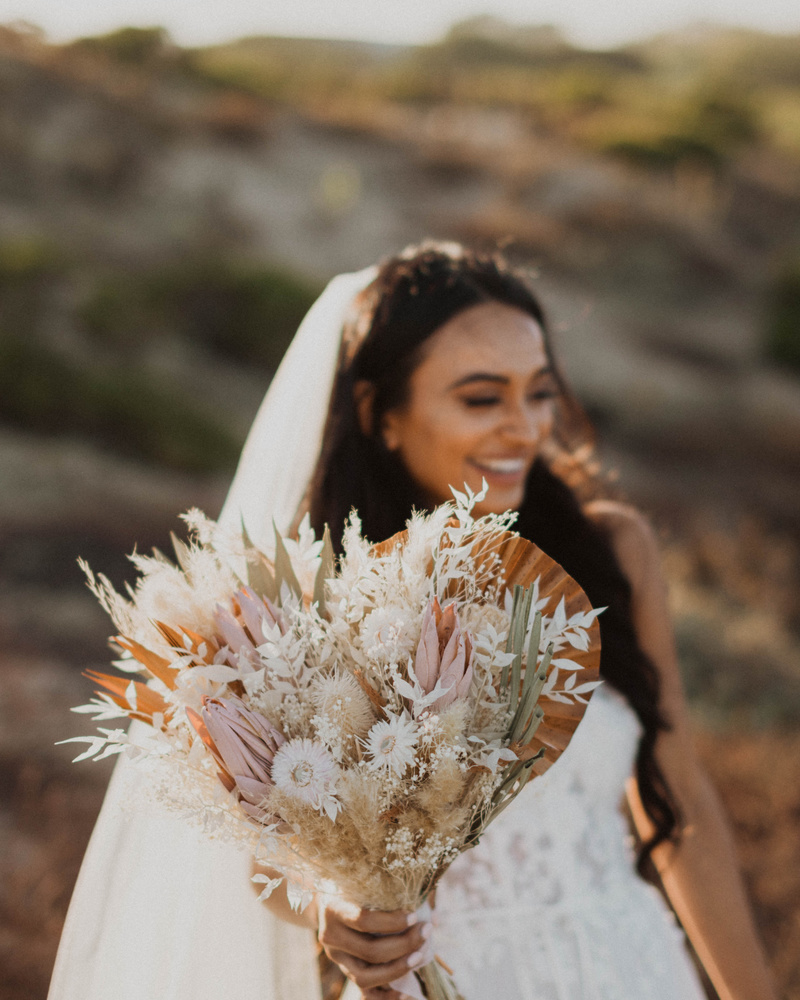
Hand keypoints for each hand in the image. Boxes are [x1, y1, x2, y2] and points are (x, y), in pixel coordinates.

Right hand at [316, 896, 432, 996]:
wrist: (326, 899)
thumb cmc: (354, 885)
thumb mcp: (364, 881)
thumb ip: (391, 893)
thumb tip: (432, 916)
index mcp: (334, 908)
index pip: (364, 920)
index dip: (392, 922)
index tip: (415, 916)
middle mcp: (331, 935)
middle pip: (370, 950)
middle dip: (404, 944)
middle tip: (426, 932)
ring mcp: (336, 957)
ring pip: (365, 976)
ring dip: (397, 968)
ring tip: (419, 956)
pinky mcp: (344, 970)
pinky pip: (364, 991)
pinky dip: (386, 997)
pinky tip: (406, 993)